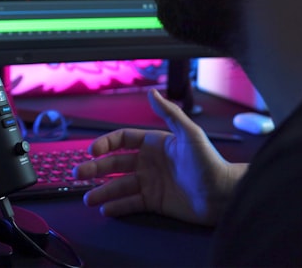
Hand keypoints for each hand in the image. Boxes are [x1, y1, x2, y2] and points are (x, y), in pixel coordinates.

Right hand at [73, 89, 245, 225]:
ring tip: (87, 198)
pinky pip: (130, 203)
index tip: (91, 151)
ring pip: (119, 186)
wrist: (224, 195)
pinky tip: (106, 209)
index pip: (122, 140)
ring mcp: (150, 183)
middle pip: (114, 163)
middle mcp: (149, 162)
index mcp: (154, 144)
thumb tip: (152, 92)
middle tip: (77, 173)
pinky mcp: (154, 202)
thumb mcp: (189, 134)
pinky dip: (117, 206)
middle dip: (95, 168)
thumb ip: (170, 113)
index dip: (105, 144)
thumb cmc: (210, 162)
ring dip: (102, 191)